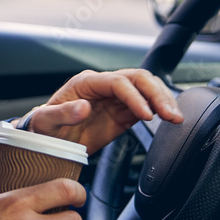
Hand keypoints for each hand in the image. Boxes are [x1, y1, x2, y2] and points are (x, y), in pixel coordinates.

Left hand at [21, 69, 183, 153]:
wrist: (47, 140)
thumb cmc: (43, 127)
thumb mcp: (45, 121)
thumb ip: (63, 113)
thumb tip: (83, 107)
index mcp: (86, 83)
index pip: (117, 81)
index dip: (134, 95)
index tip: (145, 114)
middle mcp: (103, 86)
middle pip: (138, 79)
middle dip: (157, 94)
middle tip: (170, 114)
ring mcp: (115, 99)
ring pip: (147, 89)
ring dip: (163, 100)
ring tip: (176, 117)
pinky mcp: (123, 113)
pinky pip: (147, 105)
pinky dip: (161, 109)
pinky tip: (170, 119)